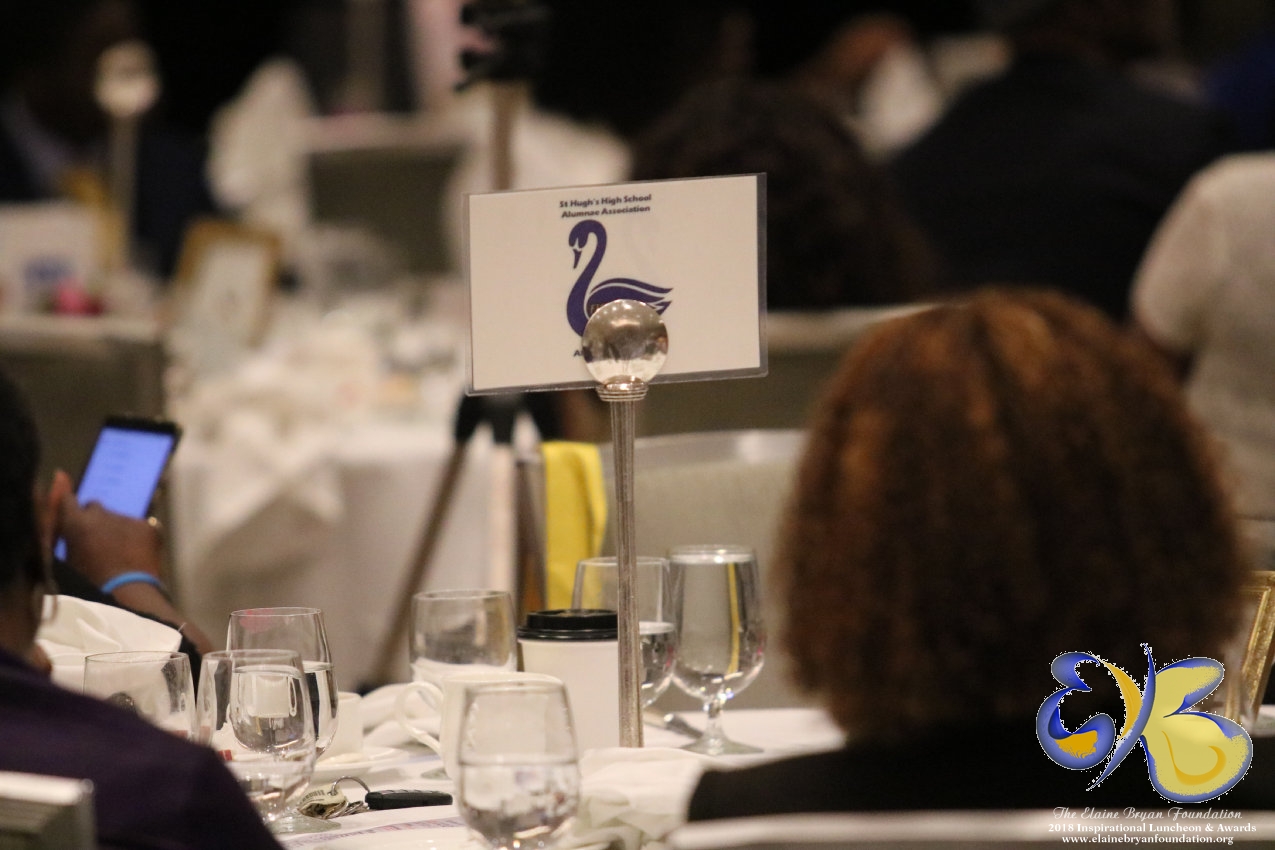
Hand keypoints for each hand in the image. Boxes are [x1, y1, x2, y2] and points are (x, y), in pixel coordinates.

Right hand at [50, 470, 162, 586]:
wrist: (127, 593)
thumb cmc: (90, 583)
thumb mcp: (68, 561)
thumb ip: (68, 540)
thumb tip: (67, 530)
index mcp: (76, 522)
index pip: (67, 499)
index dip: (69, 505)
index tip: (71, 512)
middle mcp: (100, 514)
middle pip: (94, 506)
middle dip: (94, 518)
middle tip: (97, 537)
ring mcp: (126, 518)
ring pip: (118, 518)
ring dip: (116, 529)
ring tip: (120, 552)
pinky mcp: (148, 525)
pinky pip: (139, 527)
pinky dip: (137, 536)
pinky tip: (137, 554)